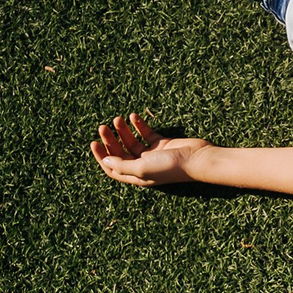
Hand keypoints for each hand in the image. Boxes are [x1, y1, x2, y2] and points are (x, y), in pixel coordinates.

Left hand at [90, 112, 209, 186]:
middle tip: (103, 127)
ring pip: (131, 141)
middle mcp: (143, 166)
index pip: (113, 168)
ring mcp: (153, 154)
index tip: (94, 142)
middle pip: (120, 153)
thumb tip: (105, 161)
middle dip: (110, 140)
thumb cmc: (171, 167)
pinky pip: (146, 133)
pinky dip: (139, 125)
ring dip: (123, 131)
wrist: (199, 159)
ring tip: (118, 119)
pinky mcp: (162, 143)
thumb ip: (122, 165)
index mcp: (137, 176)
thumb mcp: (142, 168)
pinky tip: (134, 117)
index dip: (101, 156)